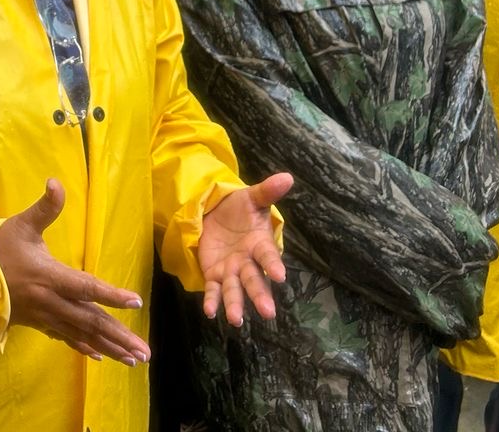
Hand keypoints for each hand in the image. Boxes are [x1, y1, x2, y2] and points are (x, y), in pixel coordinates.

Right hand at [0, 179, 149, 364]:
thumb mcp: (21, 224)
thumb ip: (45, 207)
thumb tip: (56, 181)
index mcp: (49, 276)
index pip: (86, 287)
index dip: (111, 294)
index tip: (136, 302)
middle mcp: (51, 302)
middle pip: (90, 321)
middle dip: (119, 336)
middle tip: (144, 353)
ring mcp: (45, 316)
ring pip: (82, 335)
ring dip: (109, 348)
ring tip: (133, 361)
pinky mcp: (38, 323)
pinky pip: (66, 339)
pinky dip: (85, 349)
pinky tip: (100, 357)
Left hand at [198, 172, 291, 325]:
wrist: (216, 212)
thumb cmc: (239, 208)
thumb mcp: (251, 197)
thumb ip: (267, 191)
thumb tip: (288, 177)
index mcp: (259, 243)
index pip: (268, 255)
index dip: (274, 264)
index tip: (281, 276)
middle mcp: (247, 261)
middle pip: (254, 280)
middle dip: (260, 295)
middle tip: (268, 312)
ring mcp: (231, 270)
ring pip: (234, 290)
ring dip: (235, 305)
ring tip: (236, 320)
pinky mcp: (214, 273)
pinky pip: (213, 289)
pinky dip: (212, 300)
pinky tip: (210, 311)